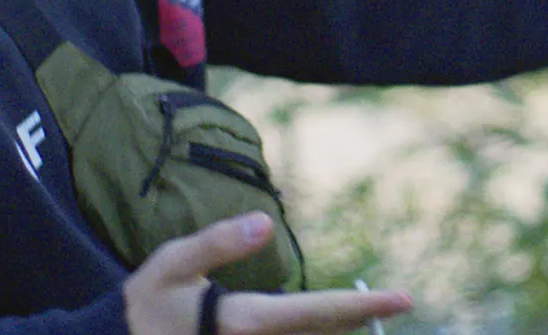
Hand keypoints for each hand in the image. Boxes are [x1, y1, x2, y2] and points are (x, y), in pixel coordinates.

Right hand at [123, 213, 411, 334]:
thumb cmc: (143, 306)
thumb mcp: (171, 263)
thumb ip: (218, 242)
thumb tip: (265, 223)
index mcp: (244, 322)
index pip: (317, 311)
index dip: (363, 305)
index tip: (405, 297)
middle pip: (322, 334)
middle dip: (358, 319)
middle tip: (395, 302)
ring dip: (332, 329)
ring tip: (358, 312)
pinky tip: (319, 324)